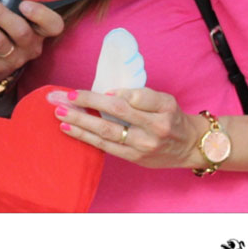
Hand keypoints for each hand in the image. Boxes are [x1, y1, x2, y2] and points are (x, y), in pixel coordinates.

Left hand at [0, 0, 63, 85]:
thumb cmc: (6, 32)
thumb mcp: (16, 19)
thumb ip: (13, 3)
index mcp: (40, 31)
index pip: (53, 25)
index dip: (41, 15)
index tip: (24, 4)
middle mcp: (30, 46)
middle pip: (20, 31)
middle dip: (0, 14)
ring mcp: (13, 59)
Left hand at [46, 87, 204, 169]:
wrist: (188, 146)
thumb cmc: (171, 117)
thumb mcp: (165, 100)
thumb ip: (142, 96)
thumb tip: (109, 93)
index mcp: (164, 108)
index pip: (139, 98)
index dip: (118, 93)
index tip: (99, 90)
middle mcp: (154, 128)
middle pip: (117, 112)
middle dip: (87, 102)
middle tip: (63, 95)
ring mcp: (142, 146)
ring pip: (106, 132)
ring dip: (80, 121)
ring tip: (59, 111)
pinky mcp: (133, 158)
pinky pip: (105, 146)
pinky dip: (85, 136)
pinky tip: (69, 128)